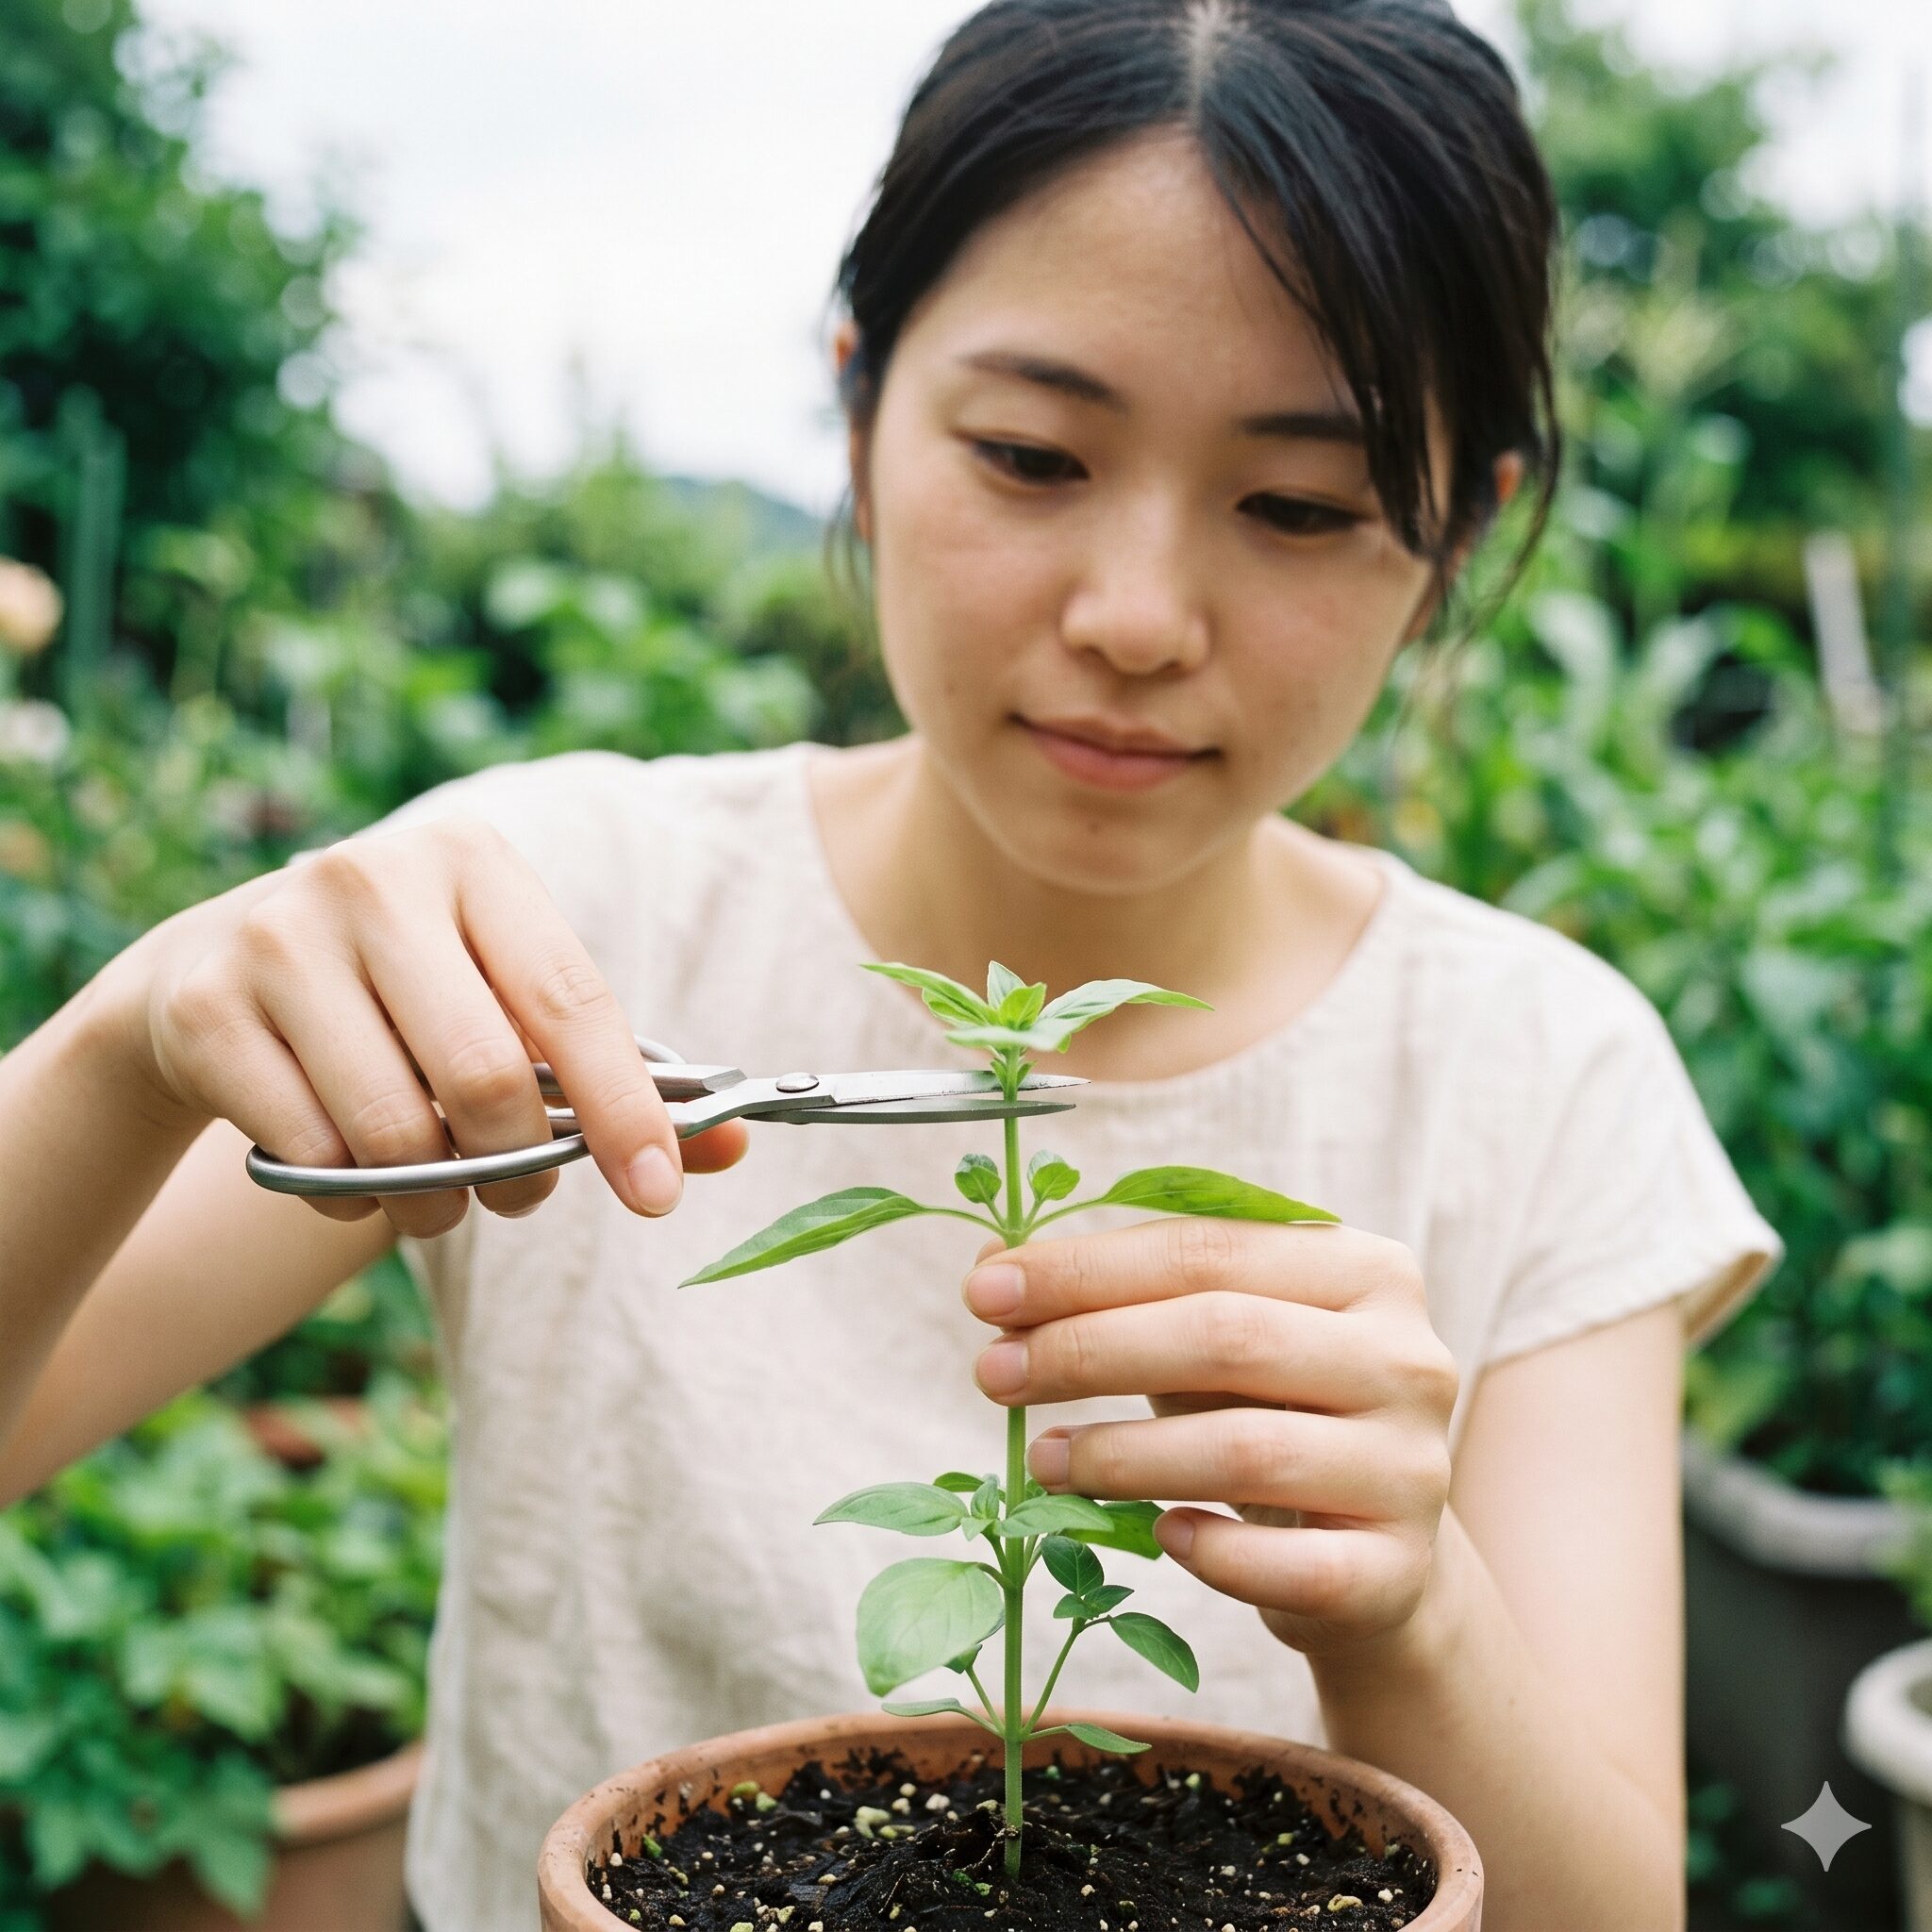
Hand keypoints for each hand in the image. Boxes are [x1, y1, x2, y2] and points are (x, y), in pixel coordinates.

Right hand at [96, 814, 748, 1238]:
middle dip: (521, 1169)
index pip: (573, 1001)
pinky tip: (352, 1175)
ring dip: (435, 1196)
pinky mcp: (206, 1008)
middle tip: (523, 1198)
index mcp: (473, 861)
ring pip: (393, 1129)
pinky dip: (349, 1198)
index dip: (624, 1110)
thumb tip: (732, 1149)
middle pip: (485, 1076)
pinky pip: (309, 1154)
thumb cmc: (407, 989)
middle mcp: (374, 879)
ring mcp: (280, 937)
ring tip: (440, 1194)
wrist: (215, 964)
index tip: (658, 1195)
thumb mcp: (503, 996)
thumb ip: (613, 1070)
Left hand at [961, 1216, 1458, 1667]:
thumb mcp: (1214, 1339)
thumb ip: (1122, 1296)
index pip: (1208, 1251)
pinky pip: (1286, 1565)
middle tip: (991, 1374)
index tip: (984, 1292)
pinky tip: (1157, 1536)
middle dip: (1089, 1351)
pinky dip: (1208, 1551)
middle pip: (1226, 1337)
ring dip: (1121, 1455)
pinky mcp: (1399, 1571)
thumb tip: (991, 1268)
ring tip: (1041, 1460)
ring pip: (1246, 1450)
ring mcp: (1412, 1468)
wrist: (1378, 1555)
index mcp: (1367, 1270)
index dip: (1087, 1269)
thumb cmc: (1272, 1415)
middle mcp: (1407, 1358)